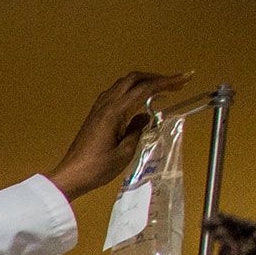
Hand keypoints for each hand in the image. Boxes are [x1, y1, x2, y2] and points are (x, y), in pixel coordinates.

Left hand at [46, 70, 192, 200]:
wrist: (70, 177)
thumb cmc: (97, 168)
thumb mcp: (125, 152)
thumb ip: (137, 130)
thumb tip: (145, 116)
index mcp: (114, 112)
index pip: (144, 89)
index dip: (166, 81)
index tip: (185, 78)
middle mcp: (105, 105)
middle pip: (133, 79)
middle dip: (156, 78)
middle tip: (175, 84)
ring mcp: (98, 109)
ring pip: (123, 84)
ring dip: (143, 83)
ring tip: (161, 90)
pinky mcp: (94, 116)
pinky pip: (115, 94)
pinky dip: (131, 91)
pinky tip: (140, 101)